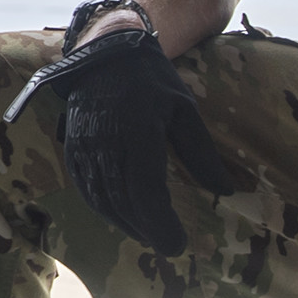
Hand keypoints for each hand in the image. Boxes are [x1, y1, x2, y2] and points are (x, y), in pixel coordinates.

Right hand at [2, 29, 236, 255]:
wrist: (106, 51)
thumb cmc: (151, 79)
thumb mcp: (184, 109)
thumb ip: (201, 153)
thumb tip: (225, 191)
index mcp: (137, 133)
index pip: (146, 193)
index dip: (161, 225)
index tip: (179, 245)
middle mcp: (106, 144)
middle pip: (124, 203)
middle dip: (148, 231)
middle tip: (169, 246)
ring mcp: (84, 147)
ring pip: (102, 200)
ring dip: (126, 224)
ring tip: (149, 234)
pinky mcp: (72, 149)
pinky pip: (85, 189)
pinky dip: (104, 209)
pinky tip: (122, 216)